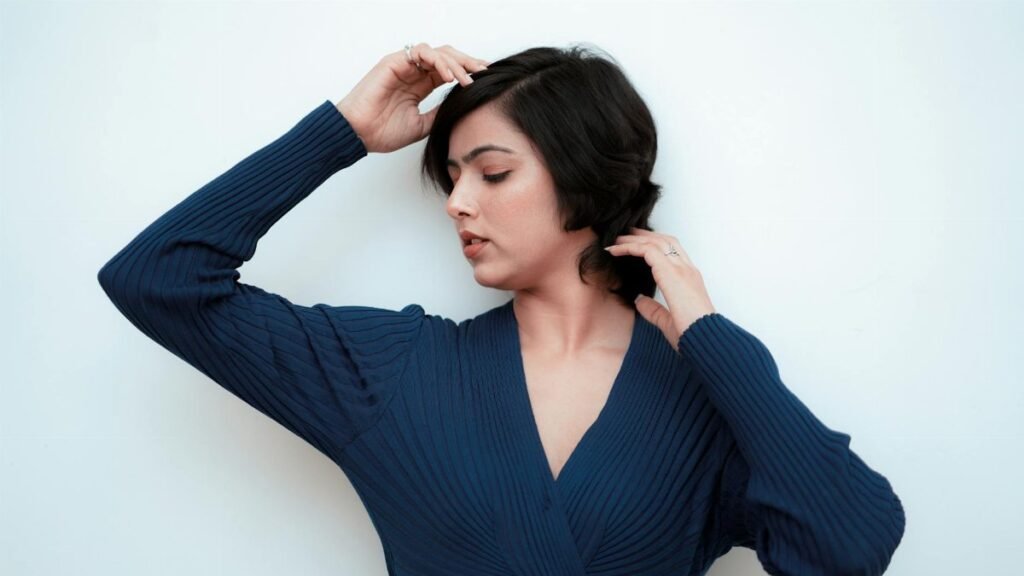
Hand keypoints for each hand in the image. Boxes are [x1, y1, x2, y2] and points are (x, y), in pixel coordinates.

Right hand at [335, 44, 489, 153]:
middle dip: (468, 63)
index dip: (468, 72)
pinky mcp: (394, 62)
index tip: (486, 79)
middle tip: (484, 72)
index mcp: (420, 85)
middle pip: (447, 58)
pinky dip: (438, 61)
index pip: (449, 71)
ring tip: (466, 79)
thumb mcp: (421, 125)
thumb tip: (459, 108)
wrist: (359, 135)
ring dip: (455, 63)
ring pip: (438, 52)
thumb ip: (438, 113)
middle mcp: (414, 73)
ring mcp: (404, 66)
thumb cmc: (382, 132)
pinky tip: (448, 77)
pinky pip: (421, 53)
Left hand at [605, 227, 716, 350]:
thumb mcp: (667, 321)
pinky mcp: (671, 273)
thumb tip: (640, 300)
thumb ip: (654, 309)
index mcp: (690, 279)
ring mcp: (681, 269)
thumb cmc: (692, 335)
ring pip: (655, 242)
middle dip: (644, 236)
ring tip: (616, 240)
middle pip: (664, 241)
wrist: (704, 339)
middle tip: (625, 235)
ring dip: (634, 239)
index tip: (636, 246)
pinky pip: (647, 251)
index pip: (672, 252)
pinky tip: (615, 251)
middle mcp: (687, 270)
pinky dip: (630, 247)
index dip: (654, 245)